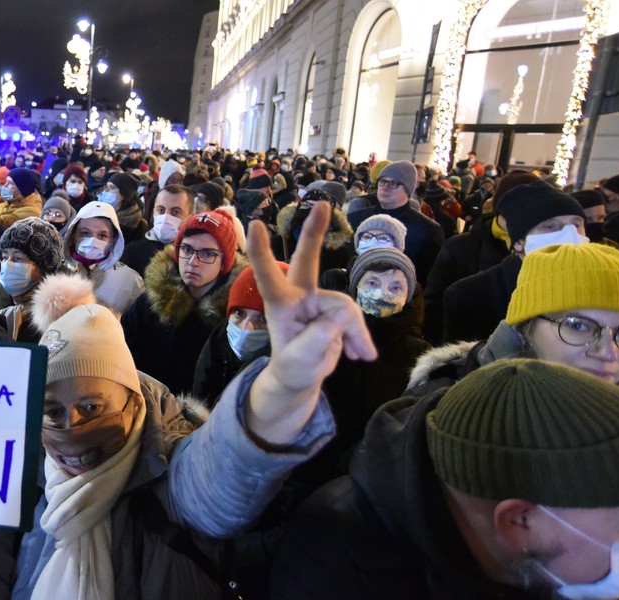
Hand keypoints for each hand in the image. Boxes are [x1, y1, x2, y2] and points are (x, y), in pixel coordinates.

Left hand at [244, 202, 375, 444]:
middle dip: (314, 233)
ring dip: (355, 334)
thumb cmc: (293, 367)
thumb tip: (340, 318)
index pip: (268, 275)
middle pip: (306, 261)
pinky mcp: (334, 311)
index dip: (262, 252)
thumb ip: (318, 339)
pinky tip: (361, 356)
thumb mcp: (301, 361)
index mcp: (280, 306)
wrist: (302, 378)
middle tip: (322, 205)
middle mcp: (298, 297)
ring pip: (345, 308)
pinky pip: (354, 318)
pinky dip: (360, 338)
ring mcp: (317, 302)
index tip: (256, 225)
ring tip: (358, 357)